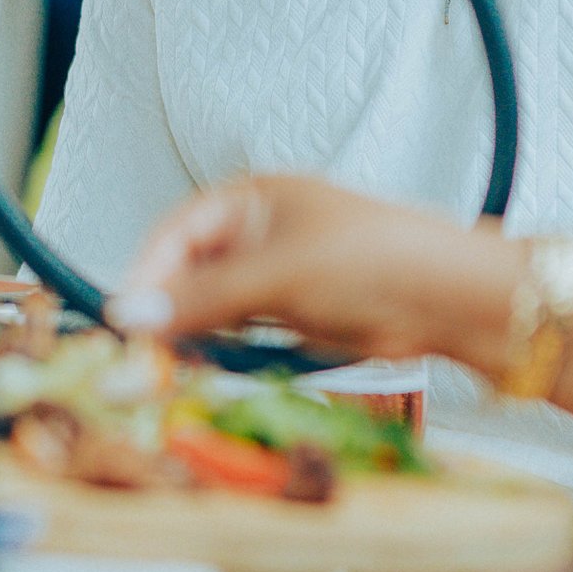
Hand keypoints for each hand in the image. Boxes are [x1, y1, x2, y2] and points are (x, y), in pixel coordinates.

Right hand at [110, 175, 513, 361]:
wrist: (448, 299)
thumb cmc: (368, 262)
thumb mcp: (276, 276)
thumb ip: (202, 299)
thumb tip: (131, 315)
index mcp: (252, 199)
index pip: (176, 232)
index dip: (146, 274)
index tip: (124, 321)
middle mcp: (258, 232)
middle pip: (189, 272)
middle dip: (164, 312)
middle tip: (141, 359)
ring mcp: (276, 275)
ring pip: (211, 307)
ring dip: (188, 337)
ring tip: (166, 372)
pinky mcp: (294, 314)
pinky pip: (240, 332)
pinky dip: (220, 351)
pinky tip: (205, 371)